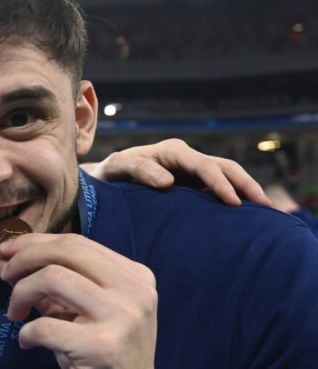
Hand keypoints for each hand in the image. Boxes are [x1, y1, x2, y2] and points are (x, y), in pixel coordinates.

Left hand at [0, 233, 157, 368]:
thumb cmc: (104, 356)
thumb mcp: (85, 312)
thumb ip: (58, 285)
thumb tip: (12, 260)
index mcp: (134, 277)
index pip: (77, 243)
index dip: (35, 243)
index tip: (8, 251)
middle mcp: (134, 292)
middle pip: (66, 251)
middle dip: (25, 258)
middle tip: (4, 276)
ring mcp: (122, 319)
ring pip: (53, 278)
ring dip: (22, 293)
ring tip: (15, 313)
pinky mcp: (101, 348)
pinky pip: (46, 326)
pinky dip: (27, 332)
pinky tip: (28, 342)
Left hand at [83, 139, 270, 206]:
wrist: (101, 182)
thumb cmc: (108, 176)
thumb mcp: (116, 169)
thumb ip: (139, 171)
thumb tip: (169, 182)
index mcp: (171, 151)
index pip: (204, 165)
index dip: (221, 183)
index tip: (234, 203)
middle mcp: (185, 158)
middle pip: (225, 168)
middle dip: (247, 185)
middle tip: (267, 208)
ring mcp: (191, 171)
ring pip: (227, 176)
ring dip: (247, 191)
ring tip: (267, 213)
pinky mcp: (192, 185)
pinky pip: (218, 189)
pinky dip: (236, 198)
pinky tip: (248, 217)